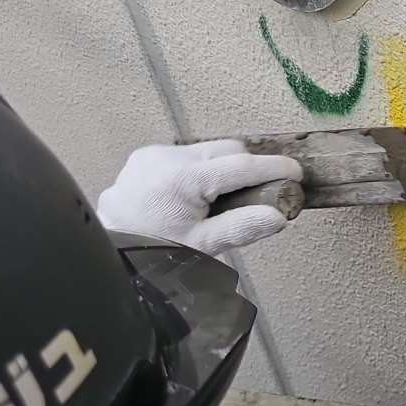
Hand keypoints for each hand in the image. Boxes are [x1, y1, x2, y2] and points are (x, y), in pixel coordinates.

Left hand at [97, 140, 302, 255]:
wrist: (109, 255)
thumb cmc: (152, 252)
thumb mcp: (203, 246)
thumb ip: (242, 227)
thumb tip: (278, 216)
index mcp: (182, 179)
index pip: (241, 166)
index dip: (274, 169)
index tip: (296, 173)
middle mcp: (165, 159)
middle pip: (228, 150)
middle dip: (248, 170)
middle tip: (260, 197)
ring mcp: (152, 156)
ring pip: (209, 151)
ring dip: (224, 170)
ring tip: (223, 202)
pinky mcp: (145, 158)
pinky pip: (187, 156)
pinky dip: (202, 171)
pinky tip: (200, 196)